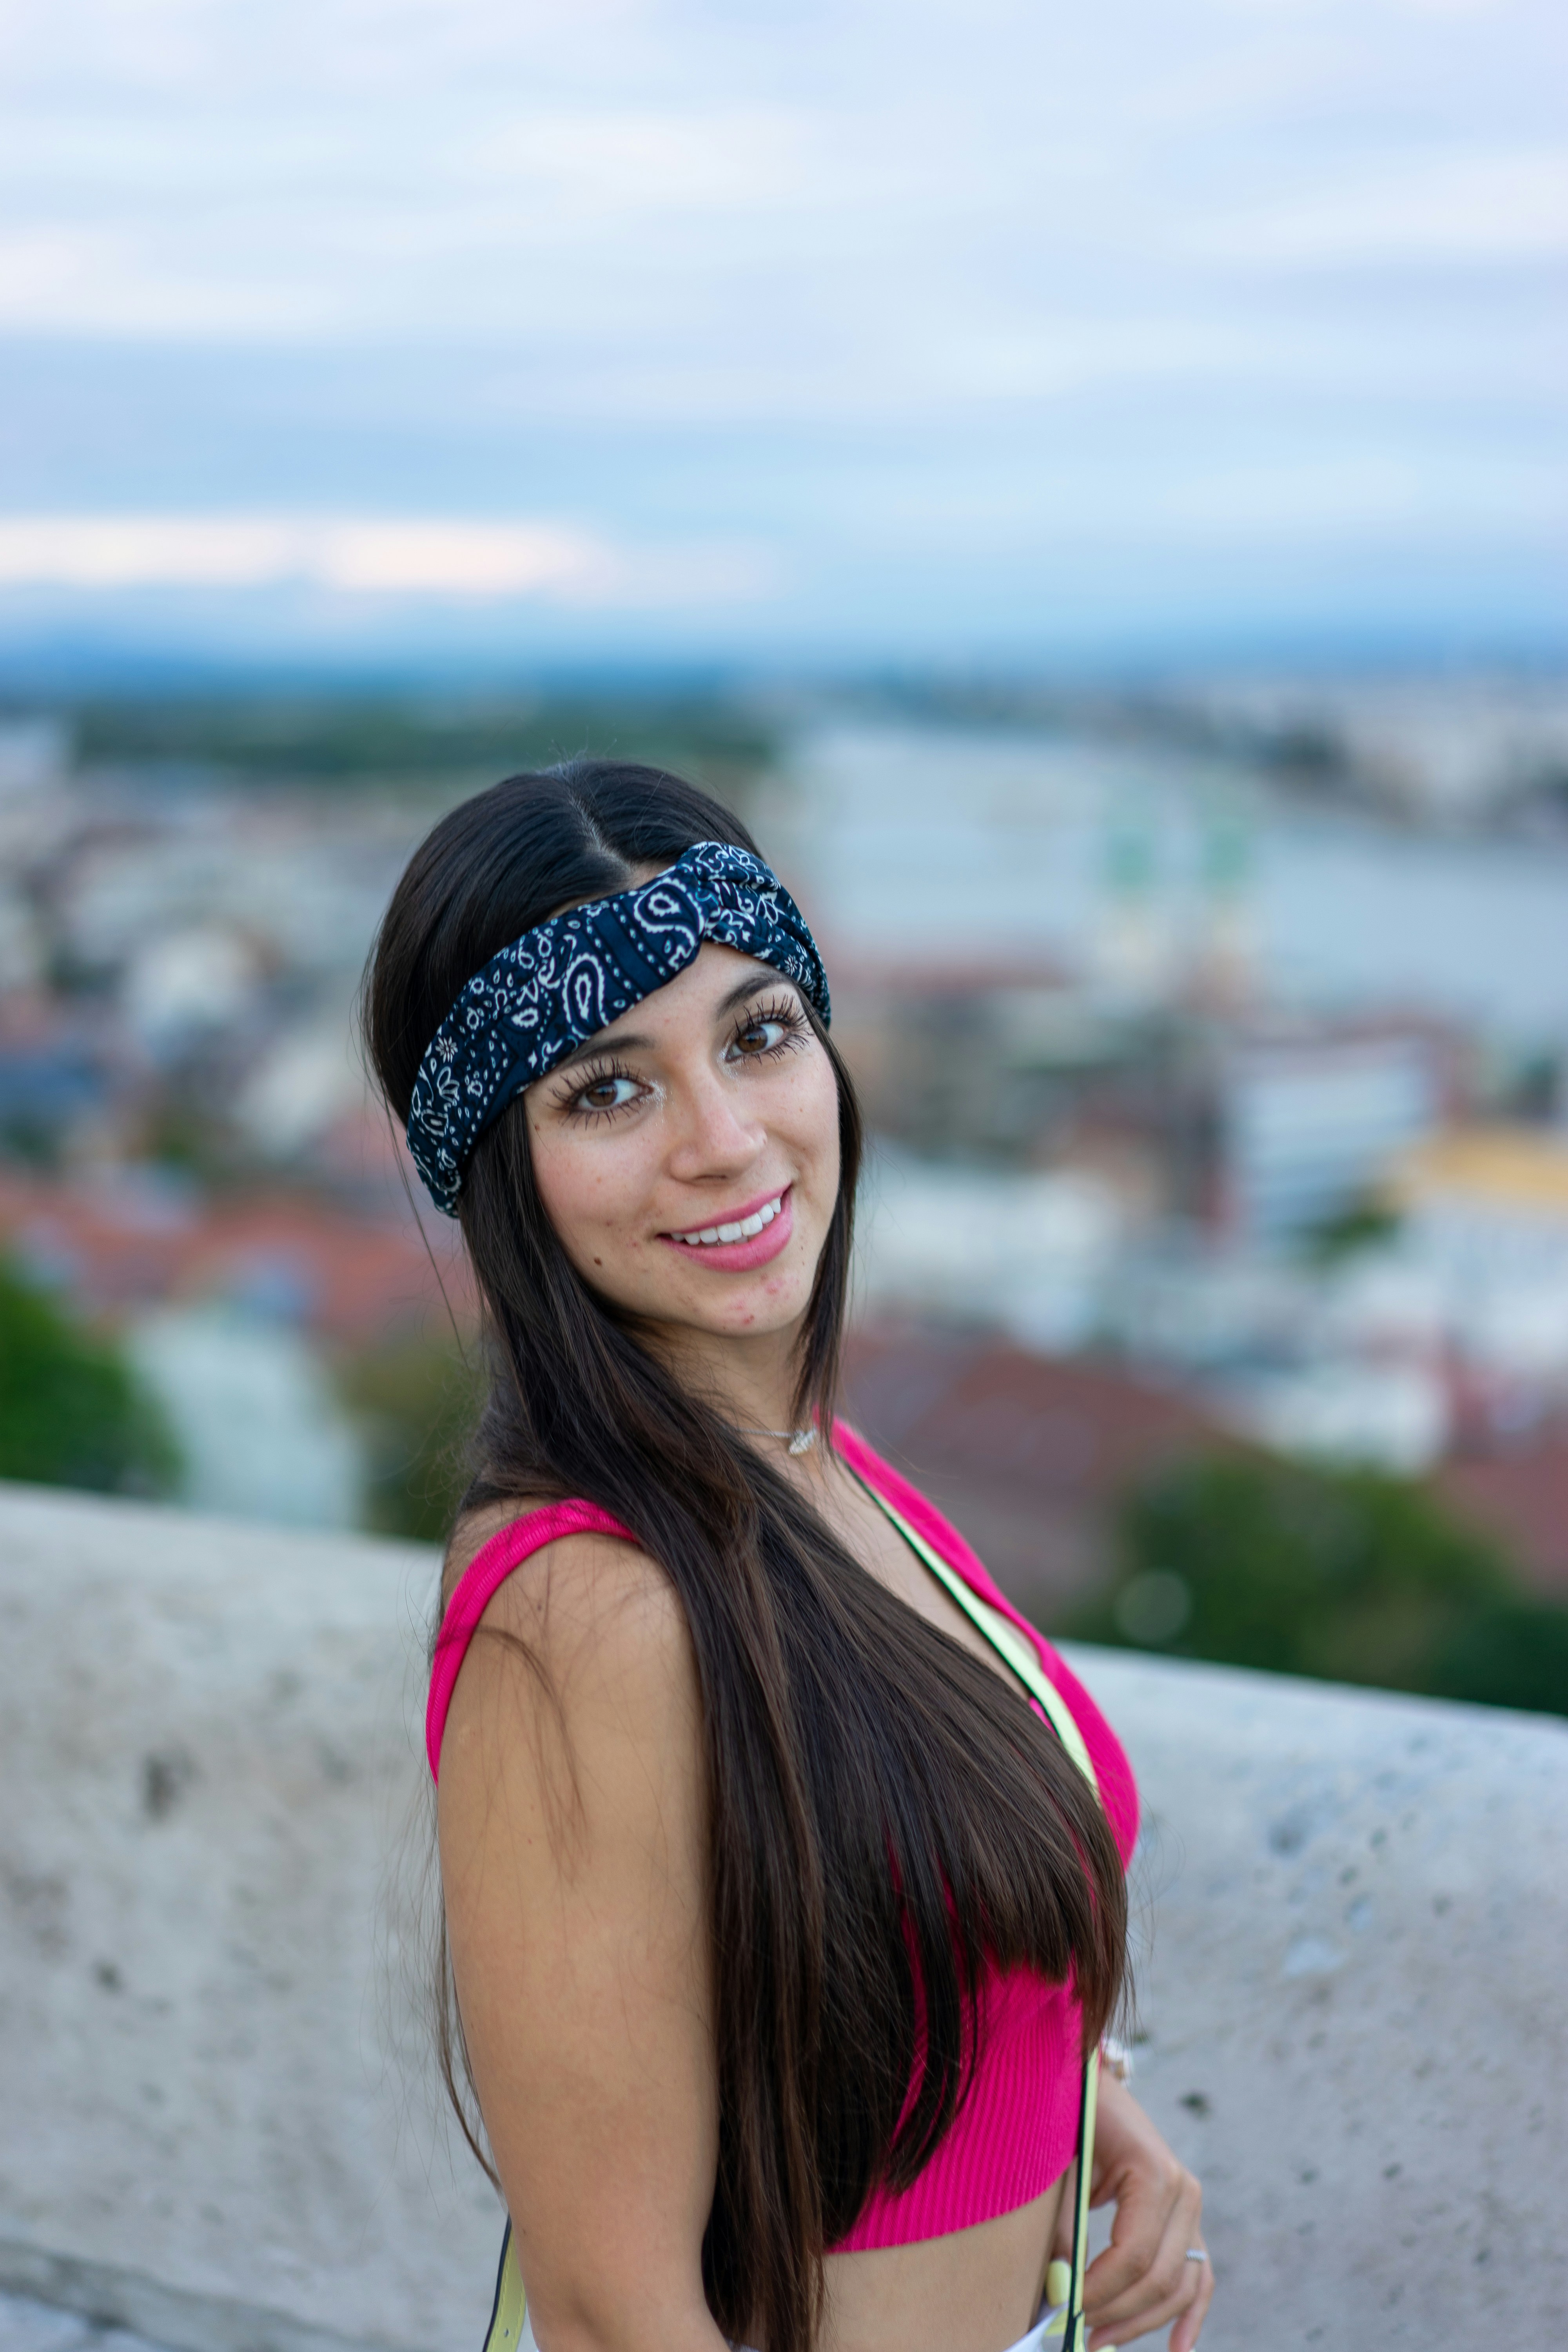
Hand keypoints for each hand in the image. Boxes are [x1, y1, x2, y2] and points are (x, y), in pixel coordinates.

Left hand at [1049, 2071, 1211, 2350]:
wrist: (1097, 2091)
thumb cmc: (1075, 2124)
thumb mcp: (1064, 2167)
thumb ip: (1062, 2227)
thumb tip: (1058, 2290)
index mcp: (1155, 2173)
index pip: (1133, 2254)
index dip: (1100, 2289)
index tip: (1067, 2309)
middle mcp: (1184, 2192)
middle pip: (1158, 2276)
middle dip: (1118, 2312)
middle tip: (1079, 2334)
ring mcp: (1192, 2209)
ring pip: (1179, 2285)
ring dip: (1143, 2322)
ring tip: (1102, 2342)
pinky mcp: (1189, 2222)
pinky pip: (1199, 2277)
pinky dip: (1190, 2315)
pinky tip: (1178, 2349)